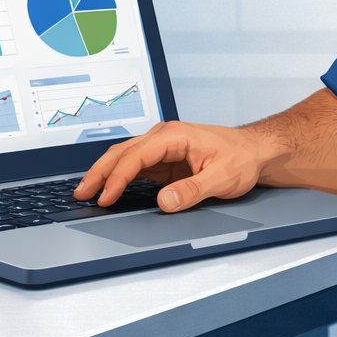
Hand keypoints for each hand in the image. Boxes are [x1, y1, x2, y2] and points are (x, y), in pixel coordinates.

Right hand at [71, 121, 266, 211]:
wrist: (254, 151)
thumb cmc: (241, 158)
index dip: (118, 177)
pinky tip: (108, 190)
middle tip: (81, 193)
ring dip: (105, 174)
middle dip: (99, 173)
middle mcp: (163, 138)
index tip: (105, 197)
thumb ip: (193, 190)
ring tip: (86, 192)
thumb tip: (165, 201)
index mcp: (174, 136)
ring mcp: (161, 148)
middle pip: (122, 153)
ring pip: (124, 158)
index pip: (136, 155)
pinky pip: (134, 167)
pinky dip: (118, 177)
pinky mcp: (163, 161)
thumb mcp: (223, 177)